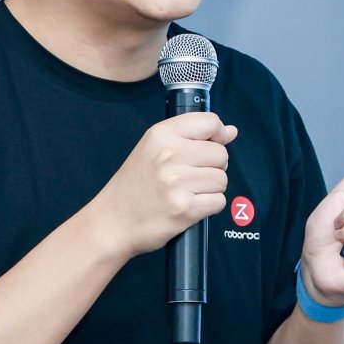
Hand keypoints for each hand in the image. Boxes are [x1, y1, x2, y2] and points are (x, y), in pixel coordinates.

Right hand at [95, 111, 238, 255]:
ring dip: (210, 189)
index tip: (212, 145)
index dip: (218, 135)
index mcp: (161, 135)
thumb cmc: (135, 185)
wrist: (112, 222)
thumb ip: (192, 136)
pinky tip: (189, 206)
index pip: (210, 122)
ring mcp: (177, 182)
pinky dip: (208, 206)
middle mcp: (169, 155)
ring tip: (187, 192)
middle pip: (221, 154)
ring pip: (222, 179)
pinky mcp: (184, 208)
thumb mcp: (153, 149)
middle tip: (191, 177)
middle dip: (213, 167)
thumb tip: (231, 131)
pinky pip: (218, 201)